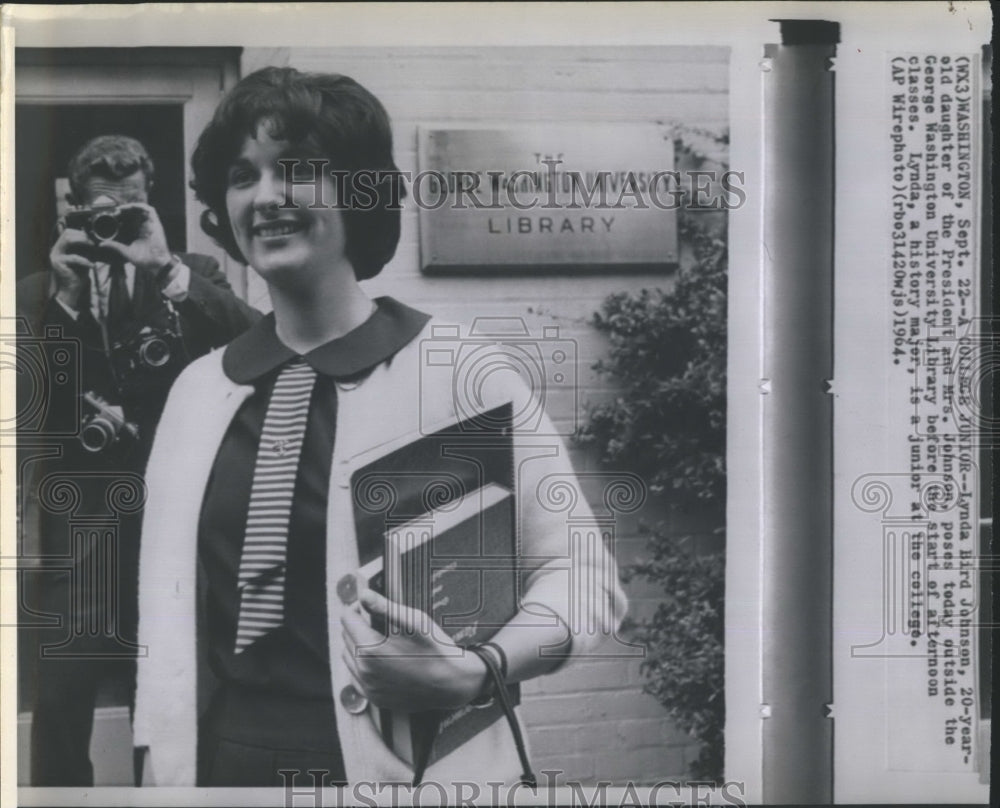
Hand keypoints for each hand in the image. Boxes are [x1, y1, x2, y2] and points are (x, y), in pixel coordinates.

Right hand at [49, 225, 95, 310]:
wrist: (73, 289)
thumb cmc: (78, 274)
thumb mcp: (83, 258)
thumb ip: (85, 249)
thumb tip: (95, 239)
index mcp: (61, 247)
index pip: (68, 232)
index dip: (81, 233)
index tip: (94, 238)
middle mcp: (56, 249)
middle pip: (67, 233)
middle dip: (83, 236)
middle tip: (95, 243)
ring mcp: (55, 255)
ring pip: (68, 241)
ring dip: (83, 243)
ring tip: (94, 249)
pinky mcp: (58, 263)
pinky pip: (73, 258)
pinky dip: (85, 261)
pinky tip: (92, 265)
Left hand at [94, 203, 171, 273]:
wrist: (156, 263)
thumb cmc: (143, 260)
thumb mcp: (126, 251)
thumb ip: (114, 246)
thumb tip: (101, 244)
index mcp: (135, 232)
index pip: (126, 220)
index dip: (118, 217)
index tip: (109, 217)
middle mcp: (142, 227)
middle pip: (131, 213)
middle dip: (121, 211)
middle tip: (112, 213)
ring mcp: (149, 224)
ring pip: (139, 210)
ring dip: (129, 207)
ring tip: (119, 210)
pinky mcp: (155, 223)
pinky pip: (149, 210)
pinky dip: (140, 206)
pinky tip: (130, 207)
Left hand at [340, 588, 487, 711]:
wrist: (451, 683)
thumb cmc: (434, 649)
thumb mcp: (413, 621)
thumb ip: (383, 607)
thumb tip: (362, 594)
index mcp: (369, 649)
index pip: (347, 619)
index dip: (356, 607)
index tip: (368, 605)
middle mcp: (364, 670)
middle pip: (345, 637)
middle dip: (356, 624)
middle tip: (375, 619)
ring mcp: (368, 687)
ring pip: (348, 658)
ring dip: (356, 644)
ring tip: (377, 638)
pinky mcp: (375, 697)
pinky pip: (356, 678)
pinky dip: (361, 665)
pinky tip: (379, 659)